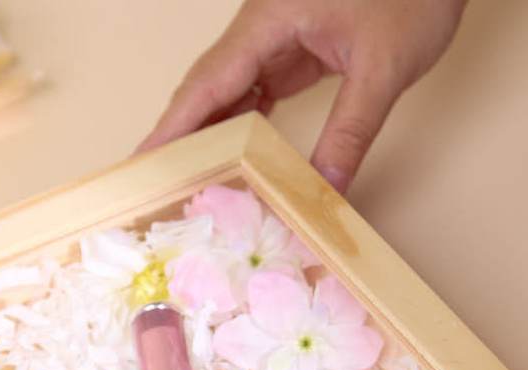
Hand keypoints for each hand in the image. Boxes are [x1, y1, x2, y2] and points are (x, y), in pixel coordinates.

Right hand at [136, 0, 468, 192]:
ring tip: (187, 182)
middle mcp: (263, 26)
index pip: (207, 82)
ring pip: (227, 92)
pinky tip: (235, 159)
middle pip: (206, 87)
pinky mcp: (293, 49)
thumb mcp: (385, 68)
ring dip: (209, 135)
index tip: (142, 162)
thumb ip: (351, 133)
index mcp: (271, 17)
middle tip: (154, 185)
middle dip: (179, 136)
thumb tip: (326, 192)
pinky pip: (253, 92)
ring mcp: (276, 37)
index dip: (172, 127)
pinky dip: (241, 126)